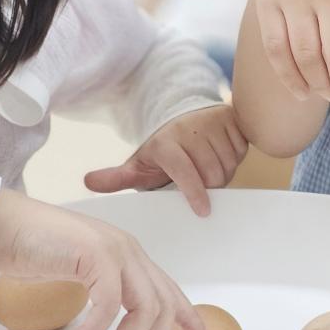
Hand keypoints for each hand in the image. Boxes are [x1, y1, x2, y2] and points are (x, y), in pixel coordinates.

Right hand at [0, 189, 205, 329]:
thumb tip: (114, 322)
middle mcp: (129, 250)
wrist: (2, 224)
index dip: (187, 315)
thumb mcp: (79, 272)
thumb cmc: (33, 248)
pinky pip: (108, 306)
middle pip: (163, 306)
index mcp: (128, 254)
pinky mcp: (95, 256)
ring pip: (144, 309)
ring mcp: (114, 250)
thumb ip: (103, 288)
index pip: (169, 288)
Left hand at [82, 105, 246, 216]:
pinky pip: (241, 150)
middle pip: (212, 174)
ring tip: (207, 167)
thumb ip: (117, 177)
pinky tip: (220, 153)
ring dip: (223, 173)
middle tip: (198, 183)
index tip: (202, 211)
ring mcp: (212, 121)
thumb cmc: (162, 150)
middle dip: (209, 186)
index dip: (194, 192)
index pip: (184, 170)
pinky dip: (234, 157)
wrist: (185, 118)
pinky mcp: (232, 118)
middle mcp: (190, 128)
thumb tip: (88, 182)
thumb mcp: (139, 164)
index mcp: (166, 142)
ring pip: (229, 164)